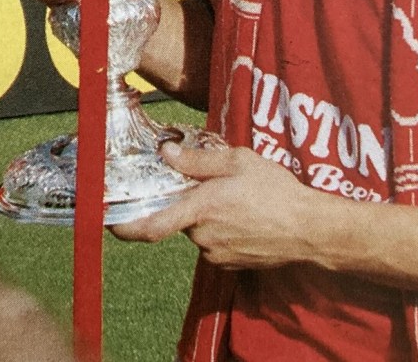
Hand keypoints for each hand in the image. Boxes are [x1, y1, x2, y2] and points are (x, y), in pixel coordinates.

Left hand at [110, 142, 313, 269]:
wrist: (308, 229)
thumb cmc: (276, 191)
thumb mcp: (238, 161)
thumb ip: (199, 160)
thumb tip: (167, 153)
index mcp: (201, 209)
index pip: (151, 225)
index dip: (125, 226)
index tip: (109, 221)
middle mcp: (203, 236)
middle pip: (181, 217)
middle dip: (191, 202)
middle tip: (216, 185)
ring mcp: (217, 254)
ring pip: (199, 230)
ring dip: (209, 215)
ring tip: (239, 199)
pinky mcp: (231, 264)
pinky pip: (215, 242)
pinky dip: (223, 228)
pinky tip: (246, 215)